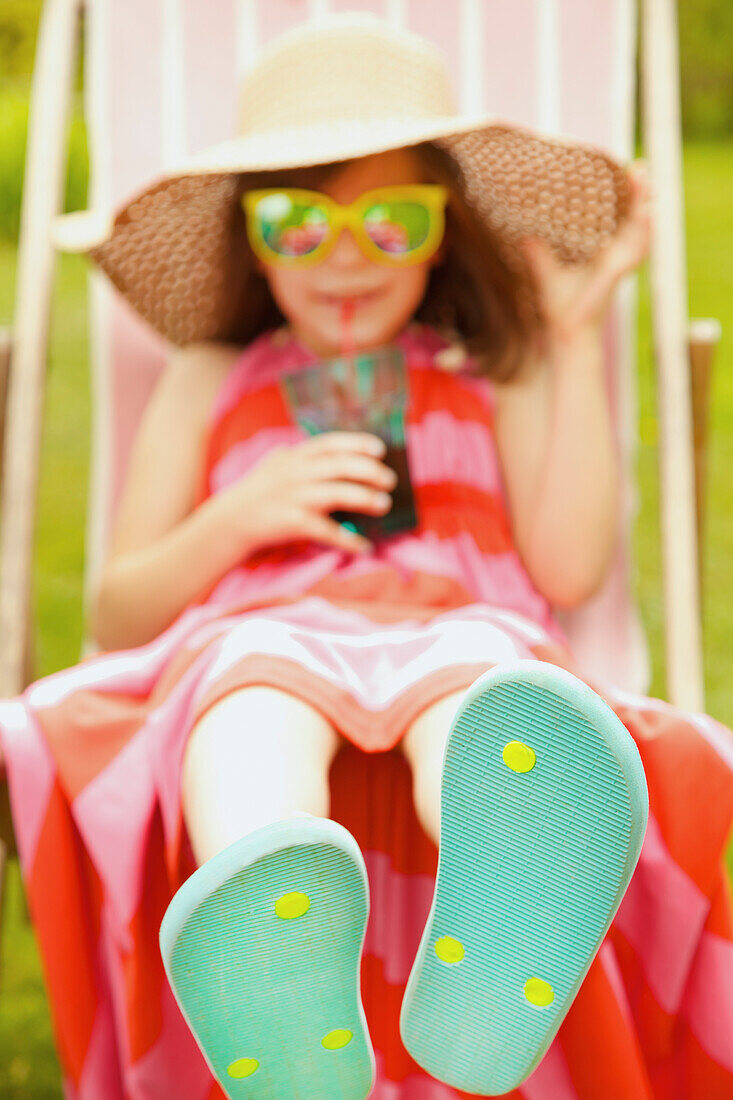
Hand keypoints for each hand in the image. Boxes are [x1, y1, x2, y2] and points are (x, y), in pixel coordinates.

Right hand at [218, 431, 397, 556]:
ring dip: (365, 498)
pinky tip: (365, 546)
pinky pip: (327, 531)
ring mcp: (294, 497)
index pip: (329, 444)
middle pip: (340, 467)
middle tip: (390, 480)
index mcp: (293, 457)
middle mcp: (295, 474)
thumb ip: (300, 457)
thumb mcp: (275, 466)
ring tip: (383, 504)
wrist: (229, 522)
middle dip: (369, 472)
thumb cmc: (257, 494)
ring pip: (338, 494)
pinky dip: (349, 540)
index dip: (356, 444)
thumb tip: (333, 454)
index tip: (379, 449)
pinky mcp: (293, 523)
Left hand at [520, 159, 651, 346]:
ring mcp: (619, 266)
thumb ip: (538, 254)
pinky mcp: (617, 275)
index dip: (625, 198)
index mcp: (604, 256)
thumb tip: (523, 236)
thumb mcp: (546, 273)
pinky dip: (641, 231)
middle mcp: (616, 258)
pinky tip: (646, 213)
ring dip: (643, 204)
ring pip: (640, 230)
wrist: (565, 333)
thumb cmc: (560, 308)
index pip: (619, 220)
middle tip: (639, 167)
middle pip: (635, 219)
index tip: (624, 173)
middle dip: (640, 194)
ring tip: (644, 179)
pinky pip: (635, 250)